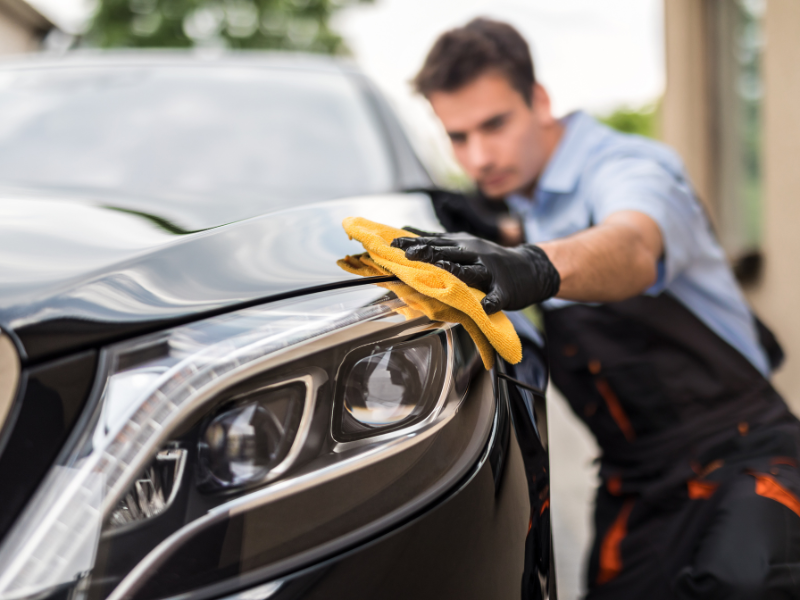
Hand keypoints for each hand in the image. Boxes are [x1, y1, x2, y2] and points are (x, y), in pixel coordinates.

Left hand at [393, 229, 560, 313]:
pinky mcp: (504, 289)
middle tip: (407, 255)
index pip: (435, 242)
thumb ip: (438, 241)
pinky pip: (496, 296)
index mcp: (463, 244)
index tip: (393, 244)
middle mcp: (475, 254)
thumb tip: (407, 231)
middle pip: (449, 252)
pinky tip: (484, 306)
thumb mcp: (464, 245)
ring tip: (442, 273)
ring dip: (456, 272)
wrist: (529, 268)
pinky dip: (490, 301)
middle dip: (428, 253)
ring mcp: (490, 271)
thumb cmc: (489, 259)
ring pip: (471, 271)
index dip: (414, 243)